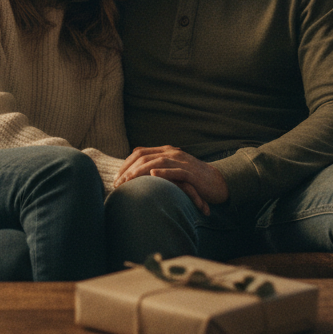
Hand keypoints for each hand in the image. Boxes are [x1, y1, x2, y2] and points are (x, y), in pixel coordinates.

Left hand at [113, 145, 228, 214]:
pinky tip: (152, 175)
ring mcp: (181, 161)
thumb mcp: (172, 169)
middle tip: (118, 183)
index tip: (116, 177)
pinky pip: (175, 171)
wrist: (217, 182)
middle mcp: (172, 153)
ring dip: (139, 172)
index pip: (139, 152)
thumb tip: (136, 165)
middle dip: (128, 169)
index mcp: (166, 151)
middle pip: (144, 156)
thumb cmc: (192, 178)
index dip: (126, 164)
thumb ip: (156, 165)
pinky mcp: (190, 172)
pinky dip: (163, 172)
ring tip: (128, 181)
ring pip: (156, 162)